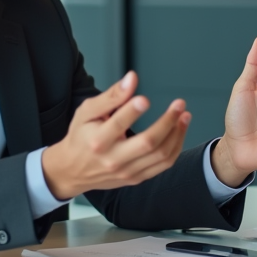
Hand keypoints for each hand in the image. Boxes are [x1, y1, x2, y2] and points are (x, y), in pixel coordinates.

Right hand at [40, 72, 190, 198]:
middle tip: (179, 104)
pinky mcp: (136, 178)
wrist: (72, 170)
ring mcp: (127, 172)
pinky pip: (163, 165)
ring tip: (184, 116)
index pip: (118, 124)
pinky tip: (179, 131)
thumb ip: (111, 96)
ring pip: (161, 155)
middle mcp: (113, 159)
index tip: (145, 99)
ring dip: (177, 134)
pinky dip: (175, 147)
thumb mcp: (87, 112)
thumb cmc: (81, 137)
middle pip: (148, 143)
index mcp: (98, 141)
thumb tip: (132, 79)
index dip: (132, 111)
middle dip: (168, 121)